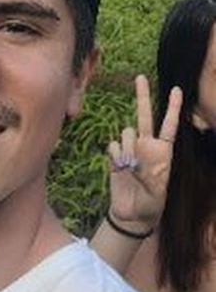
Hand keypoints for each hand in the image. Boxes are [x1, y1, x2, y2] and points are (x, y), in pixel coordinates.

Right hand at [107, 75, 182, 229]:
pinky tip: (119, 167)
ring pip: (125, 133)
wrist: (132, 214)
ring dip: (128, 148)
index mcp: (163, 152)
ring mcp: (130, 150)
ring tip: (131, 168)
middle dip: (142, 96)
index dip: (173, 108)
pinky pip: (113, 146)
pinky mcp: (115, 156)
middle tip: (140, 77)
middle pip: (144, 116)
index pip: (169, 125)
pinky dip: (116, 155)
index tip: (177, 89)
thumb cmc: (152, 204)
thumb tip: (133, 158)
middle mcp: (146, 146)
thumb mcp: (159, 192)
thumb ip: (148, 173)